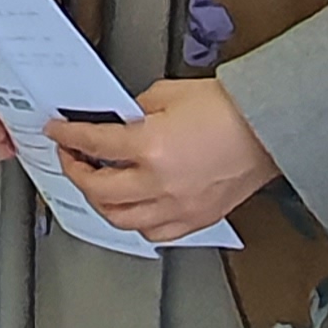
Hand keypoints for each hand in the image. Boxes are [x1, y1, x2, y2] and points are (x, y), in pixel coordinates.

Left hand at [49, 76, 279, 239]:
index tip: (58, 134)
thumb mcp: (169, 94)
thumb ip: (136, 109)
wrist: (269, 128)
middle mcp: (159, 182)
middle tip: (71, 159)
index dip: (67, 137)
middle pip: (97, 188)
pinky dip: (135, 222)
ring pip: (120, 218)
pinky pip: (153, 233)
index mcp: (150, 146)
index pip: (93, 143)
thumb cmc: (230, 110)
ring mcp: (177, 206)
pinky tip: (132, 209)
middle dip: (75, 172)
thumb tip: (118, 121)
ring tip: (96, 185)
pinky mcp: (195, 219)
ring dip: (100, 202)